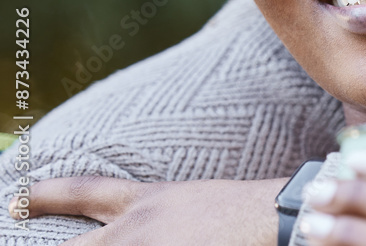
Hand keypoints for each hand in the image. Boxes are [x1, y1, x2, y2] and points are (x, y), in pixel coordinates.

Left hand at [14, 176, 285, 244]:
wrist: (272, 219)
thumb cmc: (244, 208)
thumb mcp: (192, 201)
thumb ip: (155, 216)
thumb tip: (132, 232)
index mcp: (145, 202)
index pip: (83, 192)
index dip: (44, 196)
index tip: (16, 200)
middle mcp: (134, 231)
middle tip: (26, 234)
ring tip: (142, 240)